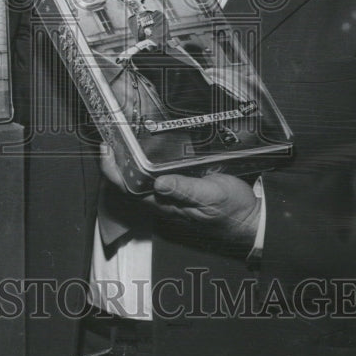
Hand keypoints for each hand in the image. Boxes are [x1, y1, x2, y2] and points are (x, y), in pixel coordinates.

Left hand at [98, 143, 260, 253]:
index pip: (127, 187)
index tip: (105, 148)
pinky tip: (146, 148)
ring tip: (121, 137)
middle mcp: (162, 200)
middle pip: (128, 181)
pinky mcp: (179, 189)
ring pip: (139, 178)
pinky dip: (145, 161)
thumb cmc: (232, 211)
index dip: (112, 169)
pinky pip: (154, 175)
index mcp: (165, 204)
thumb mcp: (211, 195)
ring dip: (127, 159)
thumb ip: (186, 190)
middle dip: (115, 159)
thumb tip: (158, 182)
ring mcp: (169, 195)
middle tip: (109, 135)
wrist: (250, 220)